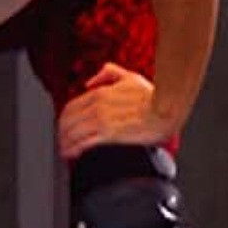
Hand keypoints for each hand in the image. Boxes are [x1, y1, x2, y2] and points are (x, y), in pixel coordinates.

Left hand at [57, 62, 179, 160]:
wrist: (166, 110)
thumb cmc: (153, 96)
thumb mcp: (130, 77)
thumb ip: (109, 73)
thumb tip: (91, 82)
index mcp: (100, 93)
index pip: (71, 107)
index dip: (63, 119)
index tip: (63, 126)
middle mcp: (97, 107)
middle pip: (67, 121)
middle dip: (61, 132)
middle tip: (61, 140)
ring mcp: (102, 121)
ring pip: (72, 133)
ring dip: (65, 143)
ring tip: (64, 150)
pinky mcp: (108, 135)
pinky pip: (83, 143)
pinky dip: (74, 149)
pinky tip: (72, 154)